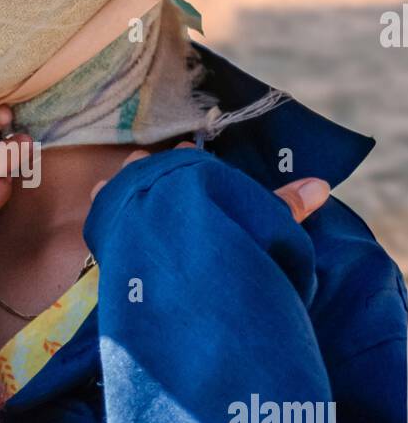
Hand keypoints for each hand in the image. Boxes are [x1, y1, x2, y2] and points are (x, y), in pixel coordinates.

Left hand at [91, 142, 329, 224]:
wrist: (167, 264)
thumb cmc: (215, 237)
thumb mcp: (257, 221)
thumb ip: (285, 206)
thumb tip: (321, 185)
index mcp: (185, 166)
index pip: (188, 158)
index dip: (193, 164)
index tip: (194, 167)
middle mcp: (152, 174)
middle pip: (154, 166)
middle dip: (161, 172)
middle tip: (170, 183)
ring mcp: (122, 195)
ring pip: (123, 181)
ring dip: (132, 186)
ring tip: (142, 201)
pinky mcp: (101, 221)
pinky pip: (100, 207)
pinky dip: (107, 208)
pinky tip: (113, 218)